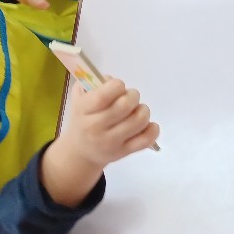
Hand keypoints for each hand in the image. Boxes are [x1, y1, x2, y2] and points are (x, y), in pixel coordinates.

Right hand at [43, 78, 159, 205]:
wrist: (81, 151)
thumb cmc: (84, 118)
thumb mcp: (80, 98)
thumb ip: (93, 84)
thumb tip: (111, 80)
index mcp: (83, 111)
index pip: (103, 96)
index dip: (117, 86)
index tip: (118, 86)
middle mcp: (95, 128)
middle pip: (124, 106)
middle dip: (133, 95)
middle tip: (131, 96)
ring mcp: (110, 142)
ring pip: (139, 121)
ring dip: (143, 110)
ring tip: (138, 110)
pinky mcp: (123, 152)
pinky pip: (146, 140)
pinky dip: (152, 129)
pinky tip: (148, 124)